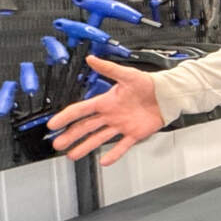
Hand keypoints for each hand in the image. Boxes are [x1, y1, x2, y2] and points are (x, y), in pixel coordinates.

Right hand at [48, 55, 163, 164]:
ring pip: (99, 138)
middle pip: (85, 127)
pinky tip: (104, 161)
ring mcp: (121, 125)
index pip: (81, 110)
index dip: (66, 117)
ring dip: (85, 147)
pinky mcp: (134, 134)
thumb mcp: (128, 75)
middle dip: (70, 136)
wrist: (167, 94)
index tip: (53, 124)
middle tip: (57, 144)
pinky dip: (113, 154)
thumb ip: (109, 68)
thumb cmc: (148, 84)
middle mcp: (110, 115)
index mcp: (106, 101)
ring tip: (72, 155)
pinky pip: (122, 146)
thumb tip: (91, 59)